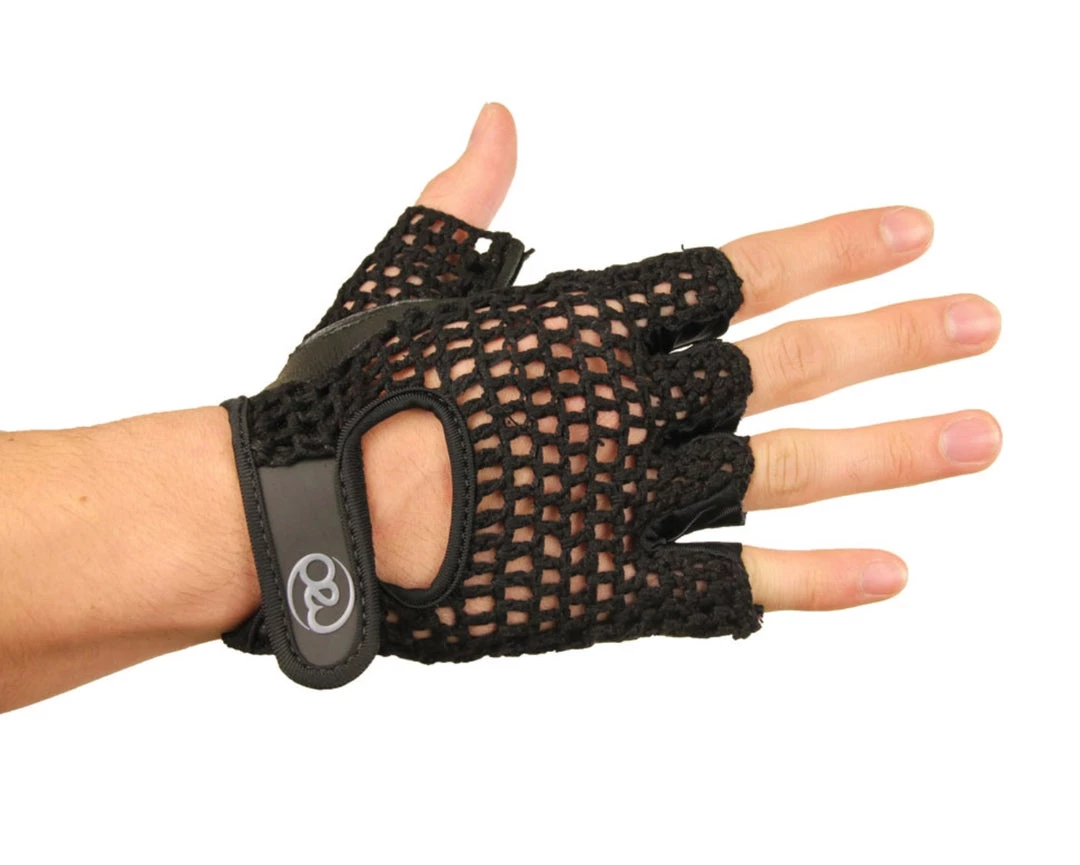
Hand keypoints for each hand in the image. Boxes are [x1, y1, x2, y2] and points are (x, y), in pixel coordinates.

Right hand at [363, 103, 1001, 610]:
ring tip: (982, 434)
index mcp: (581, 325)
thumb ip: (464, 203)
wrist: (301, 517)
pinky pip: (728, 584)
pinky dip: (811, 582)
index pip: (732, 273)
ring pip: (781, 468)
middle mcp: (626, 404)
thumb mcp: (401, 280)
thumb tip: (493, 118)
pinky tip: (895, 574)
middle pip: (785, 365)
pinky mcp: (610, 586)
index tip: (912, 234)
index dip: (827, 250)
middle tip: (982, 325)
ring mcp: (627, 496)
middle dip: (891, 340)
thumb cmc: (342, 399)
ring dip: (888, 451)